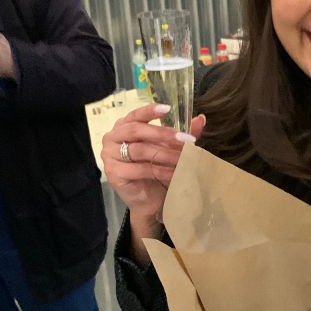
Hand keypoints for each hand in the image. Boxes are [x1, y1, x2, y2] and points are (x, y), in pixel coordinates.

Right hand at [101, 103, 205, 223]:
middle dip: (163, 134)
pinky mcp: (114, 173)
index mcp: (123, 127)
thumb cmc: (156, 171)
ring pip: (140, 150)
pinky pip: (140, 169)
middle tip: (184, 139)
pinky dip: (160, 170)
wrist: (149, 201)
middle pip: (136, 130)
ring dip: (165, 154)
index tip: (168, 109)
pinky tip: (174, 173)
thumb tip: (200, 119)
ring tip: (183, 158)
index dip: (150, 111)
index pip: (134, 115)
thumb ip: (181, 135)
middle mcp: (112, 138)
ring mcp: (109, 156)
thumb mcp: (169, 150)